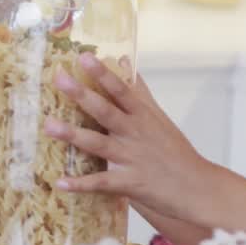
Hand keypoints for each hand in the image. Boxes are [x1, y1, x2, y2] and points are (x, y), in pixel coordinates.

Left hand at [45, 54, 219, 222]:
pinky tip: (60, 183)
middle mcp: (135, 133)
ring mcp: (131, 158)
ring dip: (73, 135)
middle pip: (105, 111)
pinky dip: (81, 184)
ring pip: (98, 144)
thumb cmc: (175, 150)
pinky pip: (101, 183)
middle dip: (82, 95)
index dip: (103, 73)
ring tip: (48, 126)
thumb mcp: (159, 117)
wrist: (197, 187)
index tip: (84, 57)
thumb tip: (123, 60)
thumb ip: (138, 89)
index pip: (121, 90)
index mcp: (142, 115)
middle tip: (59, 79)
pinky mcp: (129, 183)